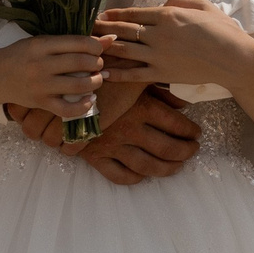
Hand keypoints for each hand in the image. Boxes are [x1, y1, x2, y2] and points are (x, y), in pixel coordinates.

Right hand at [0, 34, 115, 119]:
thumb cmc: (23, 55)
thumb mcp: (44, 42)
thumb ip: (73, 42)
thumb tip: (110, 39)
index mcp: (42, 45)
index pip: (79, 42)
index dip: (96, 46)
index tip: (98, 49)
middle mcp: (42, 64)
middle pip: (81, 62)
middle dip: (97, 63)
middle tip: (98, 64)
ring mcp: (41, 86)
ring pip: (79, 86)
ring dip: (96, 82)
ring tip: (97, 79)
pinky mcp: (41, 102)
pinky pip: (68, 109)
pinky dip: (84, 106)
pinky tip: (91, 99)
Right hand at [7, 88, 200, 185]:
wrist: (56, 90)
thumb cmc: (96, 76)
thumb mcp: (129, 74)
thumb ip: (155, 87)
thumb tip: (182, 99)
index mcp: (141, 107)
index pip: (175, 124)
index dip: (190, 131)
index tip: (197, 134)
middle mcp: (131, 128)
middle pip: (167, 148)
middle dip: (184, 152)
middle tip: (192, 151)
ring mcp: (114, 144)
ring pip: (148, 165)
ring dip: (167, 169)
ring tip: (177, 167)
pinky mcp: (96, 155)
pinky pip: (119, 175)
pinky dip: (134, 178)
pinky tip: (143, 176)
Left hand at [96, 0, 253, 97]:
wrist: (233, 59)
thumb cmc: (223, 30)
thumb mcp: (203, 5)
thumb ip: (180, 0)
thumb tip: (162, 2)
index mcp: (168, 15)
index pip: (133, 14)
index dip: (114, 14)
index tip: (100, 14)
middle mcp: (158, 34)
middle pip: (123, 30)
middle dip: (102, 28)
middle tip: (85, 28)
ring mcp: (158, 56)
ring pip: (124, 50)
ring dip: (104, 48)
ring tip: (87, 48)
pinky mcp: (161, 74)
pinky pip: (133, 74)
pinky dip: (116, 73)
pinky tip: (102, 73)